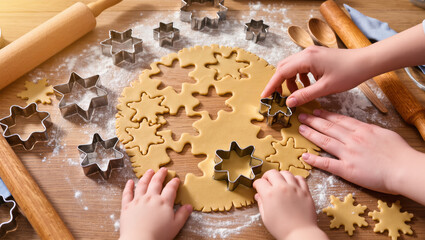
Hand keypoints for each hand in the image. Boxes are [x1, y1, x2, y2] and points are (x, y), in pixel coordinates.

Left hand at [119, 168, 192, 239]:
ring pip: (142, 184)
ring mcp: (138, 201)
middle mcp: (150, 198)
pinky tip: (129, 182)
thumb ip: (182, 215)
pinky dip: (128, 187)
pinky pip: (127, 193)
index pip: (171, 188)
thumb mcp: (175, 226)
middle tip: (163, 169)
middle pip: (156, 182)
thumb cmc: (158, 235)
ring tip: (149, 171)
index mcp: (163, 202)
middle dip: (160, 174)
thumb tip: (189, 206)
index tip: (176, 179)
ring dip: (146, 176)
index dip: (174, 183)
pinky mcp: (127, 206)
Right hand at [253, 170, 326, 239]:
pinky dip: (295, 178)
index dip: (257, 184)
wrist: (300, 233)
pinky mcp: (305, 191)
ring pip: (286, 173)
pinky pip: (300, 178)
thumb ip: (261, 204)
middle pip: (272, 173)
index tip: (257, 186)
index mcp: (270, 195)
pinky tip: (292, 184)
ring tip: (279, 181)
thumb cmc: (282, 229)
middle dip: (267, 176)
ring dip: (280, 175)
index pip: (260, 182)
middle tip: (266, 181)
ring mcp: (295, 188)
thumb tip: (258, 196)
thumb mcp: (266, 217)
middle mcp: (282, 188)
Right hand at [261, 46, 371, 106]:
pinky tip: (308, 86)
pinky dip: (300, 77)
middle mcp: (306, 53)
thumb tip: (288, 102)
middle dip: (279, 82)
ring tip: (297, 94)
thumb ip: (304, 95)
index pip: (281, 72)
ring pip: (292, 67)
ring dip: (290, 81)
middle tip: (277, 96)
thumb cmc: (349, 73)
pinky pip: (301, 66)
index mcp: (306, 59)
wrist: (366, 62)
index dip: (272, 85)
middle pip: (284, 67)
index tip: (265, 96)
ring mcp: (312, 53)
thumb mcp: (325, 88)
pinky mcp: (317, 56)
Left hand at [298, 109, 420, 194]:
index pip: (339, 120)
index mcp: (362, 130)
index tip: (316, 111)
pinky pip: (327, 164)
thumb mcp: (385, 134)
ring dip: (311, 134)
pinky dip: (314, 160)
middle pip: (329, 127)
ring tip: (301, 129)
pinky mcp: (347, 169)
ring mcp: (348, 154)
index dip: (326, 115)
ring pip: (324, 141)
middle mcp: (352, 139)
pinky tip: (305, 156)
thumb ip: (370, 130)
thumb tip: (362, 128)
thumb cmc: (400, 153)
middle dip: (313, 121)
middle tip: (302, 116)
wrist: (404, 169)